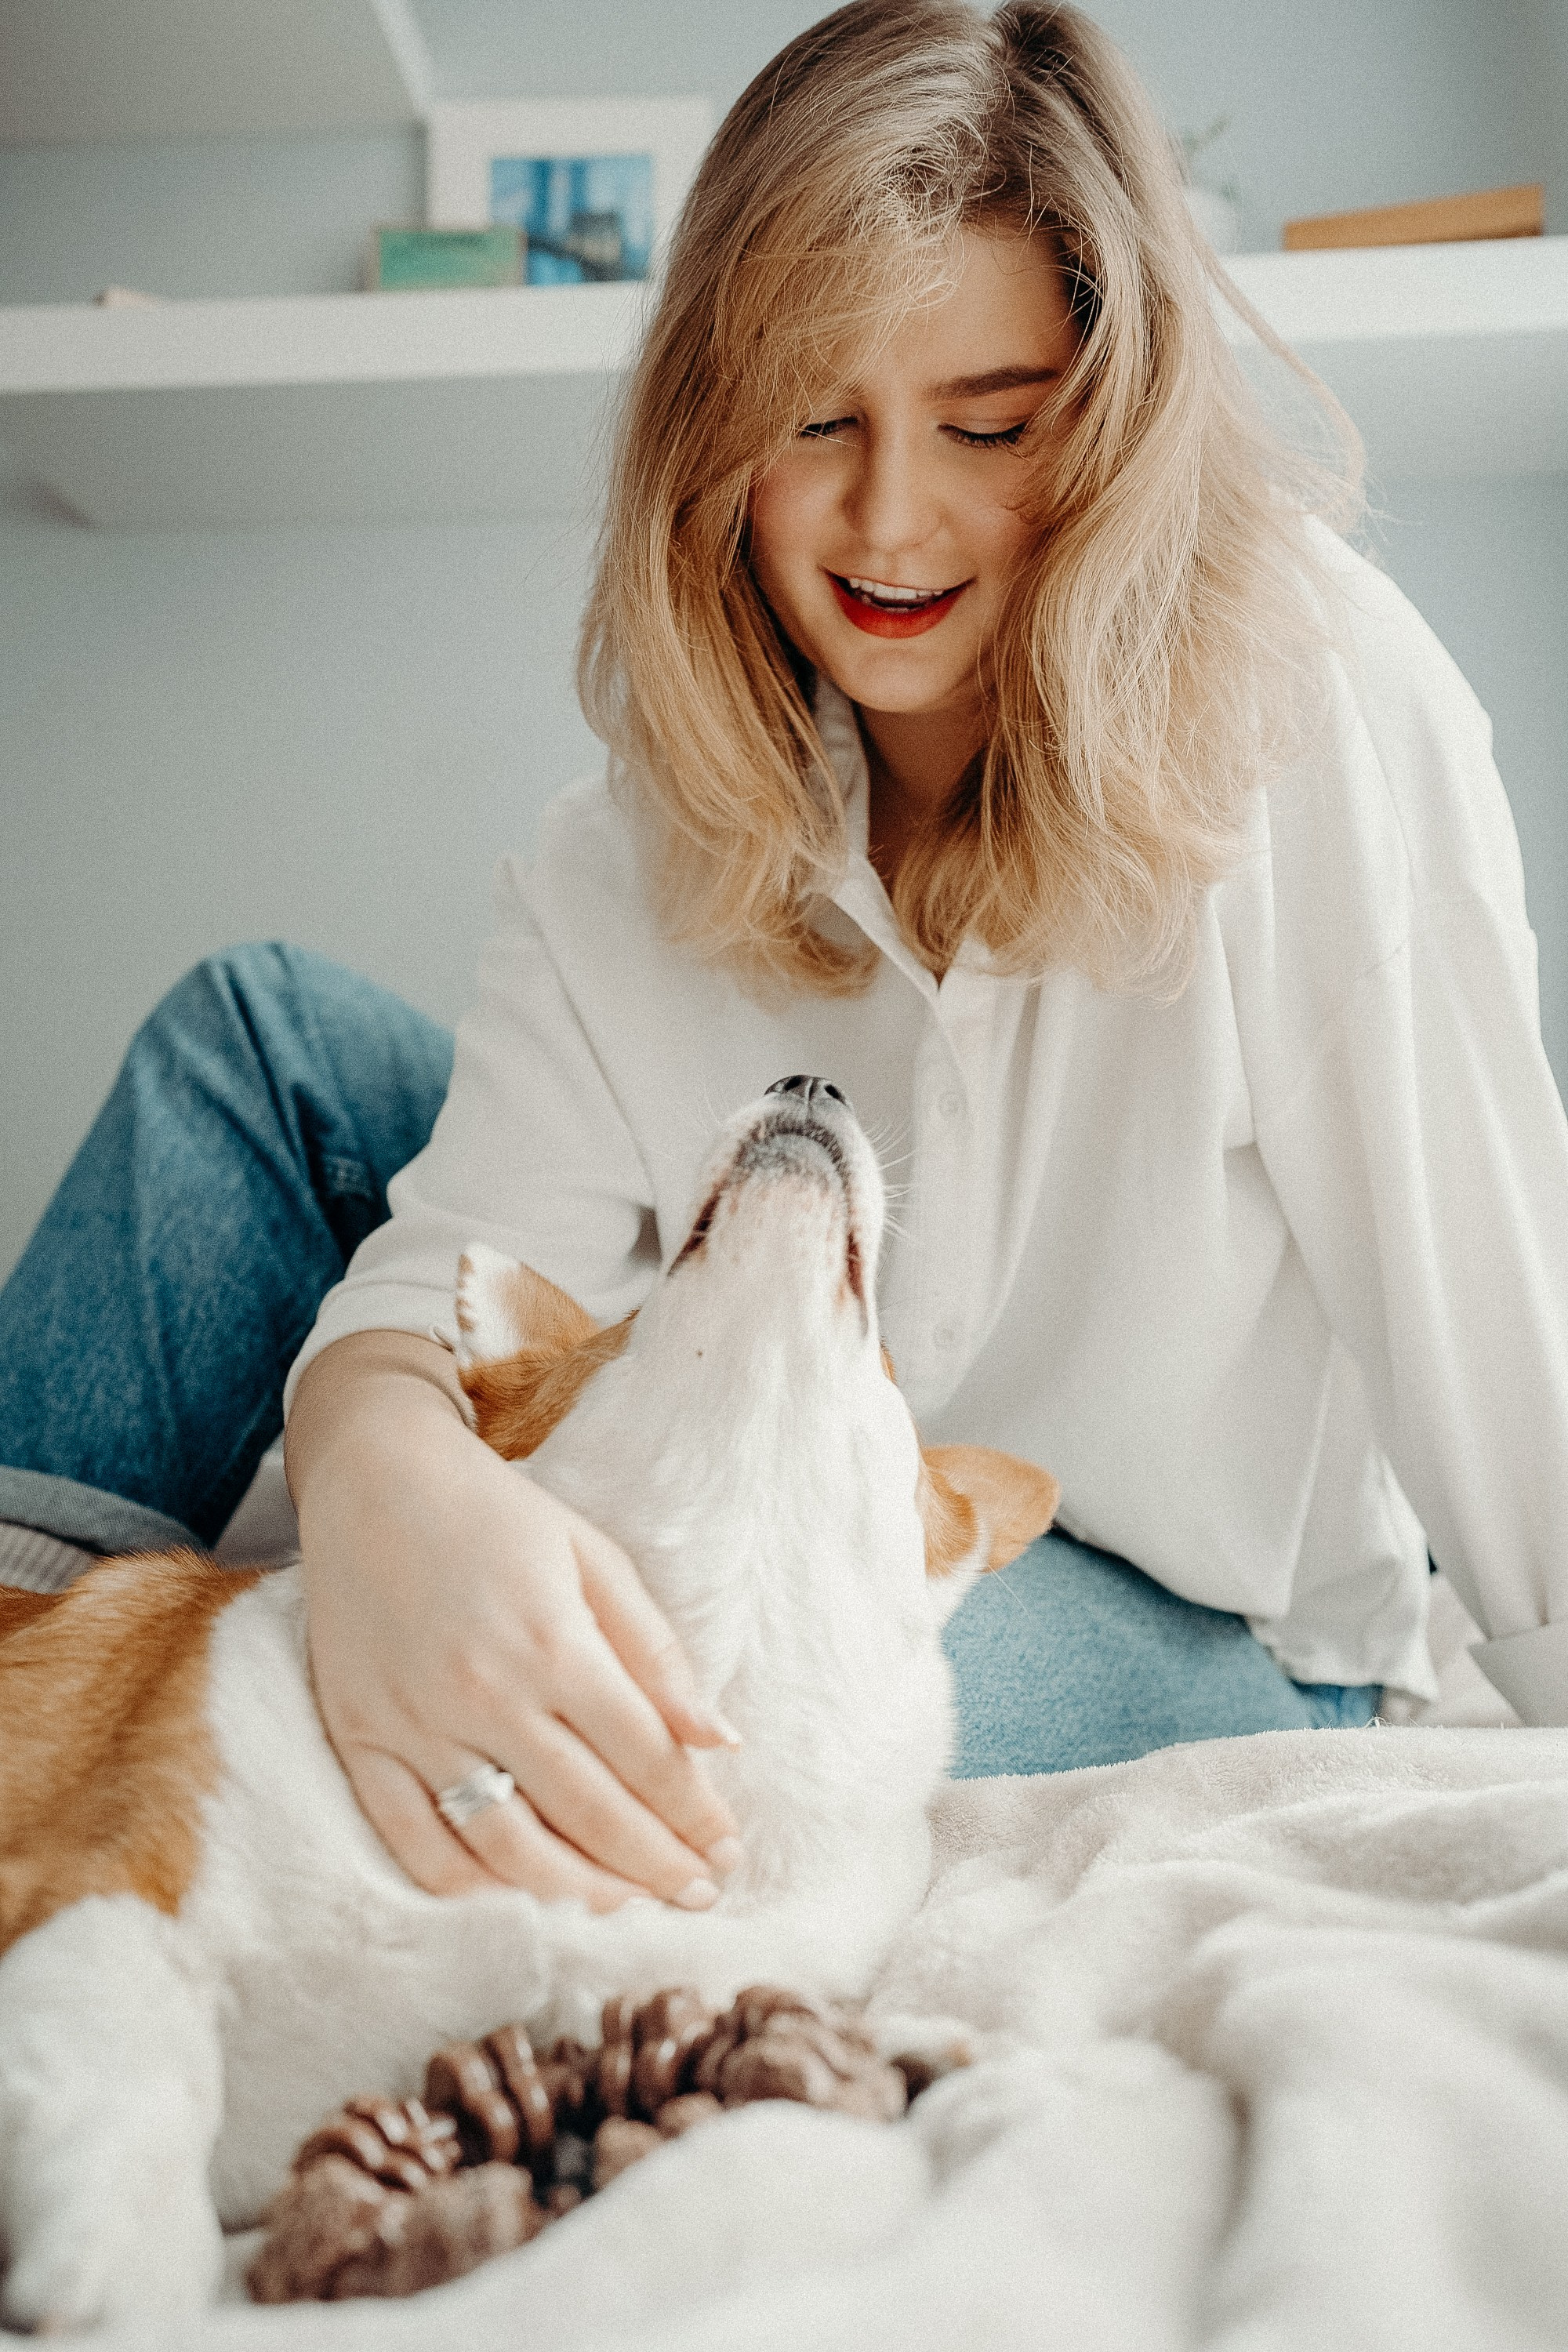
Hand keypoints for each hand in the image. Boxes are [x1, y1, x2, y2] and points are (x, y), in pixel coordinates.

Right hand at [288, 1332, 739, 1910]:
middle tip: (700, 1896)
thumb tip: (722, 1740)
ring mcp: (415, 1725)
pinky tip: (522, 1893)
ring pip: (507, 1847)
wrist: (373, 1479)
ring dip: (578, 1892)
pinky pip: (416, 1845)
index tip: (728, 1850)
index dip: (694, 1814)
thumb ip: (656, 1654)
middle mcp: (484, 1693)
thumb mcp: (593, 1558)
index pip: (645, 1757)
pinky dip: (473, 1886)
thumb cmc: (497, 1516)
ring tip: (627, 1904)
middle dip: (656, 1866)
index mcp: (552, 1642)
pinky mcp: (360, 1741)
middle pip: (589, 1813)